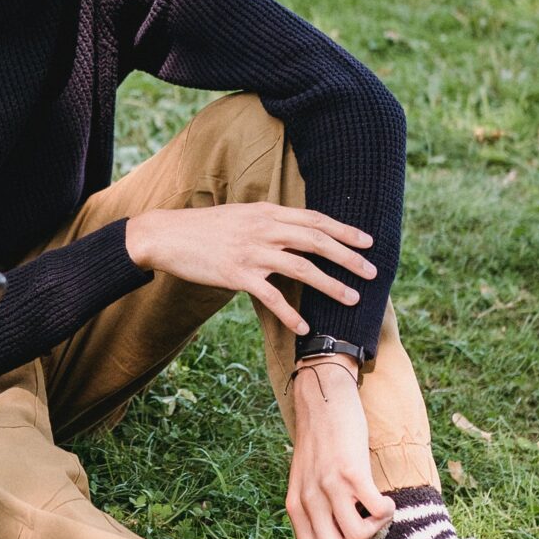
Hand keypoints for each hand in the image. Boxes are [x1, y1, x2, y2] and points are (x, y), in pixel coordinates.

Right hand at [125, 203, 376, 335]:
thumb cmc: (203, 228)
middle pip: (316, 240)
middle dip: (348, 257)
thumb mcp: (240, 216)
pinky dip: (289, 313)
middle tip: (372, 272)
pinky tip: (304, 326)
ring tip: (352, 298)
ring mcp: (251, 251)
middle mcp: (264, 228)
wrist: (166, 235)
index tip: (368, 242)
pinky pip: (271, 296)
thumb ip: (268, 222)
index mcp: (267, 212)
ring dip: (331, 285)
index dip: (344, 230)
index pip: (314, 219)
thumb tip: (293, 233)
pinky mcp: (237, 274)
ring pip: (302, 267)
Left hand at [285, 357, 394, 538]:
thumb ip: (314, 508)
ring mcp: (329, 487)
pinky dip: (388, 511)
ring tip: (377, 510)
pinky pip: (376, 511)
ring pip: (356, 538)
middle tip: (366, 529)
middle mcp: (309, 500)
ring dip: (375, 530)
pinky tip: (385, 498)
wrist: (323, 402)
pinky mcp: (351, 472)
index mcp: (295, 506)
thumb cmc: (320, 443)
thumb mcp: (305, 480)